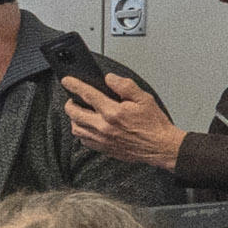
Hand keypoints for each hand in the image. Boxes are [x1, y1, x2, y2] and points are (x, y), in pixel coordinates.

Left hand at [60, 72, 186, 171]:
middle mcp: (104, 127)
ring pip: (76, 129)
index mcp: (113, 113)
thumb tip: (109, 78)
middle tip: (73, 98)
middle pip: (74, 113)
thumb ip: (125, 86)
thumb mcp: (144, 98)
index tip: (67, 81)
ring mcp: (102, 140)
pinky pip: (84, 141)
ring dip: (74, 118)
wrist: (161, 147)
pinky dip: (82, 132)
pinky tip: (88, 126)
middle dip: (70, 103)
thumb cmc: (154, 125)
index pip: (87, 95)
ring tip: (80, 111)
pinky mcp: (104, 149)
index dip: (74, 85)